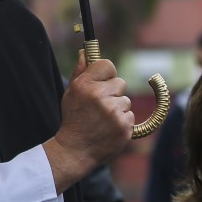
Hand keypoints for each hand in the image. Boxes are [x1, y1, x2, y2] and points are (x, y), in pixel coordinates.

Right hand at [43, 50, 132, 192]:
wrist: (75, 150)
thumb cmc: (73, 119)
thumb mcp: (71, 93)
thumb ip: (80, 71)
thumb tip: (85, 51)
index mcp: (85, 85)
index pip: (107, 64)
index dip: (106, 73)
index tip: (103, 80)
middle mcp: (100, 96)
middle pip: (120, 82)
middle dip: (112, 92)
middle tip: (100, 104)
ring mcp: (113, 112)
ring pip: (125, 100)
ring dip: (117, 107)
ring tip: (102, 119)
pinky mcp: (124, 127)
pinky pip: (130, 115)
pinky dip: (122, 121)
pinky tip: (108, 127)